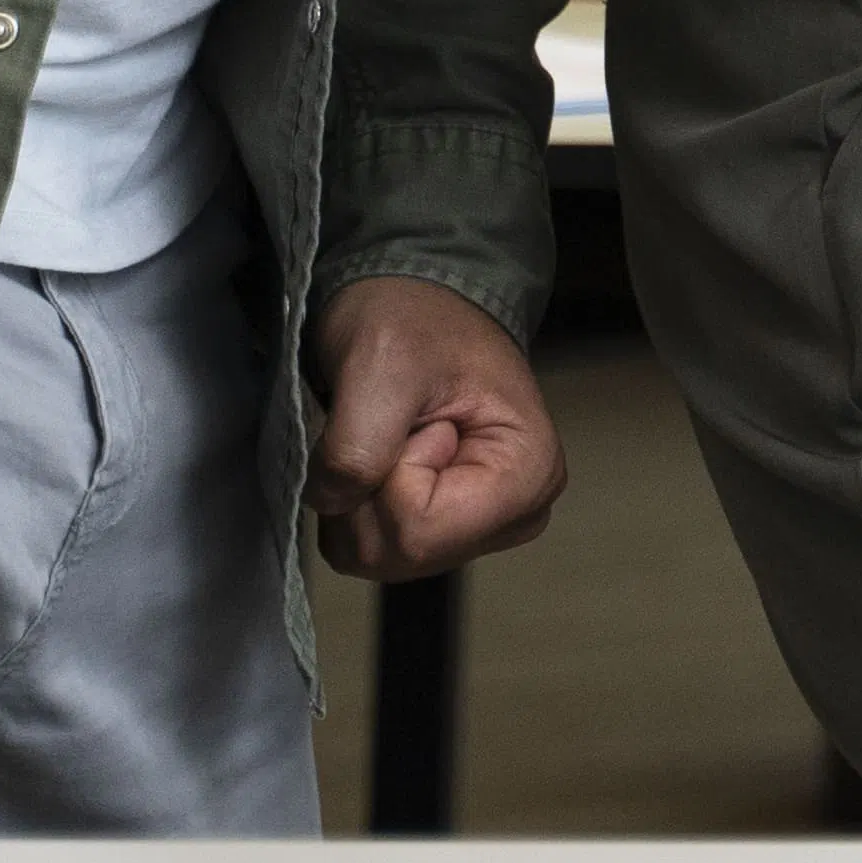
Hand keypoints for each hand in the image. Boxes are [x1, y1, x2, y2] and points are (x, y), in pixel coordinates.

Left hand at [305, 275, 563, 582]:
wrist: (412, 304)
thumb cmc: (413, 320)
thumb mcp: (381, 365)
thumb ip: (358, 444)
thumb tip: (333, 502)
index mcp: (528, 475)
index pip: (420, 531)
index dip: (386, 479)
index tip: (410, 421)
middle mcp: (515, 514)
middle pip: (403, 554)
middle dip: (367, 493)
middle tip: (388, 427)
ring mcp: (479, 527)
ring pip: (381, 558)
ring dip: (356, 498)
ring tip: (385, 436)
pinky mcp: (445, 530)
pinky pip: (371, 551)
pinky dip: (353, 507)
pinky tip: (380, 457)